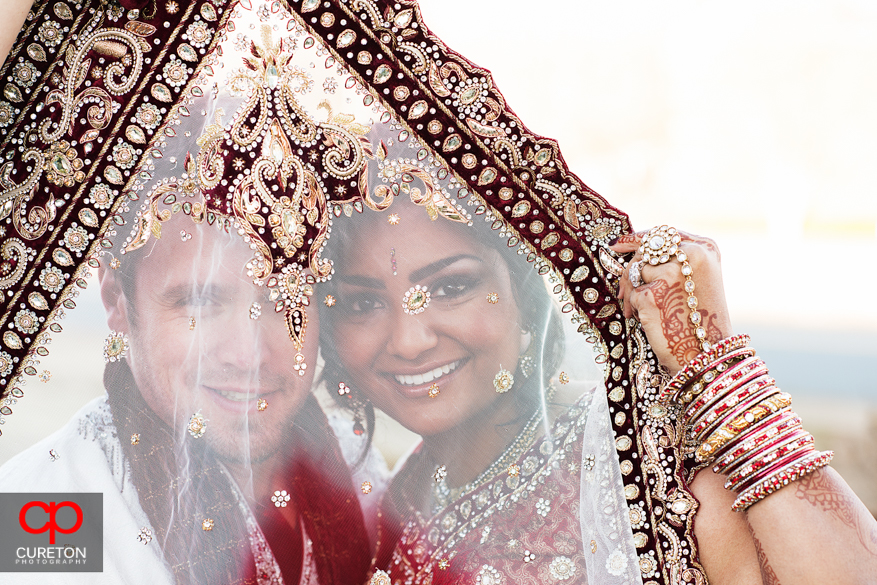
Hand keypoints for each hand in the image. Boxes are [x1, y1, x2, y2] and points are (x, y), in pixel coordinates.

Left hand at [610, 229, 733, 373]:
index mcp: (704, 248)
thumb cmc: (700, 319)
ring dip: (632, 293)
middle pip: (644, 251)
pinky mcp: (651, 293)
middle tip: (625, 289)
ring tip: (646, 312)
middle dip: (631, 269)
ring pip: (635, 272)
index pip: (664, 234)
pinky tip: (651, 321)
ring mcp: (669, 273)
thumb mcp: (699, 279)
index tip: (619, 243)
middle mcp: (689, 255)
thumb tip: (637, 251)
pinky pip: (632, 294)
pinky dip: (635, 308)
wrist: (706, 352)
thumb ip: (676, 261)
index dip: (637, 238)